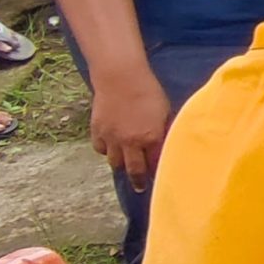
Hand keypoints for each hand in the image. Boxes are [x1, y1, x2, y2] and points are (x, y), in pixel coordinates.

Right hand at [90, 69, 173, 190]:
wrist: (120, 76)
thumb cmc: (149, 90)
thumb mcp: (165, 112)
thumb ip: (164, 131)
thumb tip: (166, 145)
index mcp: (151, 137)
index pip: (155, 164)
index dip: (158, 171)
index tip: (161, 179)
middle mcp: (130, 142)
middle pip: (134, 171)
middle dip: (139, 181)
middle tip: (140, 187)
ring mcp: (112, 138)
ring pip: (115, 162)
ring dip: (122, 164)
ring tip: (126, 165)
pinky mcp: (97, 131)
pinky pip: (100, 149)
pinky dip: (106, 151)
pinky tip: (112, 148)